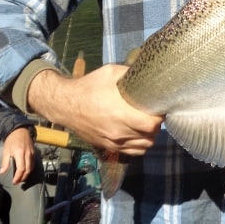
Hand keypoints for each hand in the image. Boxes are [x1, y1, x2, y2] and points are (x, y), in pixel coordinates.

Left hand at [0, 126, 35, 183]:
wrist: (20, 130)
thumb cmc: (11, 140)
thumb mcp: (6, 150)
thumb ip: (5, 162)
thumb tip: (2, 172)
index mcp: (20, 154)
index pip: (21, 168)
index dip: (18, 177)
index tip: (14, 181)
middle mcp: (28, 154)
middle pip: (28, 169)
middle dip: (23, 177)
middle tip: (17, 182)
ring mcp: (32, 153)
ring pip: (32, 167)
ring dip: (27, 174)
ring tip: (21, 178)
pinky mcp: (34, 152)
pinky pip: (33, 163)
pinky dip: (30, 169)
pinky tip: (25, 171)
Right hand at [28, 64, 162, 154]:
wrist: (65, 104)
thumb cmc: (89, 87)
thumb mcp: (110, 73)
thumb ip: (130, 73)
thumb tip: (147, 72)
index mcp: (121, 114)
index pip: (151, 125)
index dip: (159, 116)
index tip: (158, 107)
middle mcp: (119, 132)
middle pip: (150, 137)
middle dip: (155, 126)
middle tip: (153, 114)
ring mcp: (113, 142)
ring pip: (143, 147)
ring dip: (148, 136)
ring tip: (147, 124)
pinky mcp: (107, 147)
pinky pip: (132, 152)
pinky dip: (139, 145)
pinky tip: (138, 134)